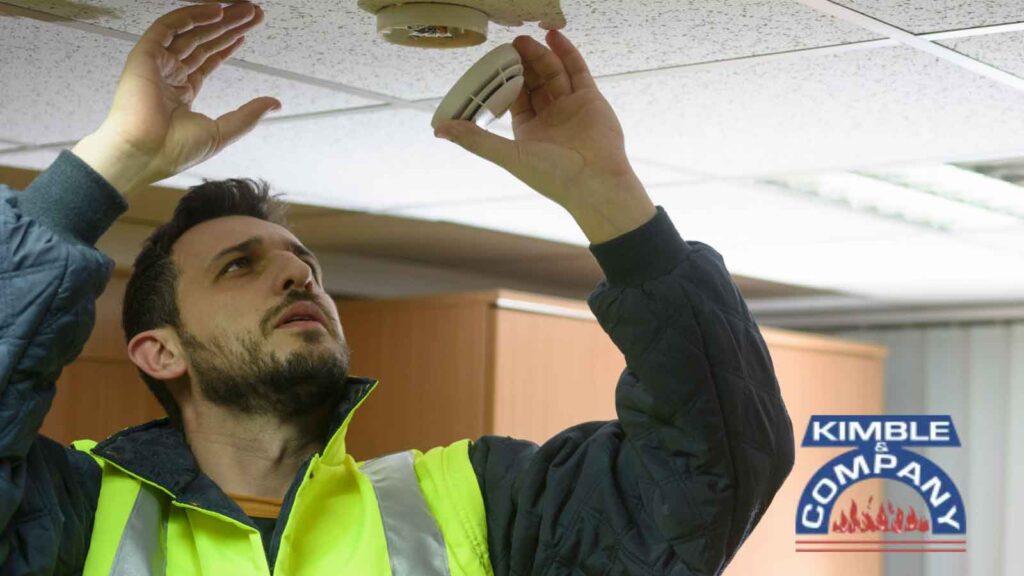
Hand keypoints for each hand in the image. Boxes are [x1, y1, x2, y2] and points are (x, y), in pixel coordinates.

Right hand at [72, 2, 279, 193]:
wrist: (145, 153)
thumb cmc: (173, 151)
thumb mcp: (222, 132)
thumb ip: (248, 115)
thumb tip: (274, 103)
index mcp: (181, 93)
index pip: (207, 60)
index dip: (227, 44)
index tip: (246, 32)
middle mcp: (168, 75)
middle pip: (203, 42)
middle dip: (229, 27)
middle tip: (253, 14)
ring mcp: (156, 64)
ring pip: (190, 32)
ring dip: (218, 19)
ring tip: (244, 10)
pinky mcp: (145, 55)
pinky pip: (168, 27)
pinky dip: (191, 16)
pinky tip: (216, 12)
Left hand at [434, 31, 655, 242]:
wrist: (596, 182)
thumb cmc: (553, 176)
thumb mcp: (509, 155)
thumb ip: (476, 140)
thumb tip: (440, 129)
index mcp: (529, 130)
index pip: (513, 97)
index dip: (502, 80)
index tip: (492, 64)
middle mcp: (550, 116)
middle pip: (533, 81)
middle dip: (521, 63)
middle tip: (508, 47)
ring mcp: (571, 106)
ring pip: (553, 73)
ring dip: (539, 55)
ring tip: (523, 40)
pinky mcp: (591, 99)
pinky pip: (577, 70)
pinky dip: (566, 52)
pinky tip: (553, 37)